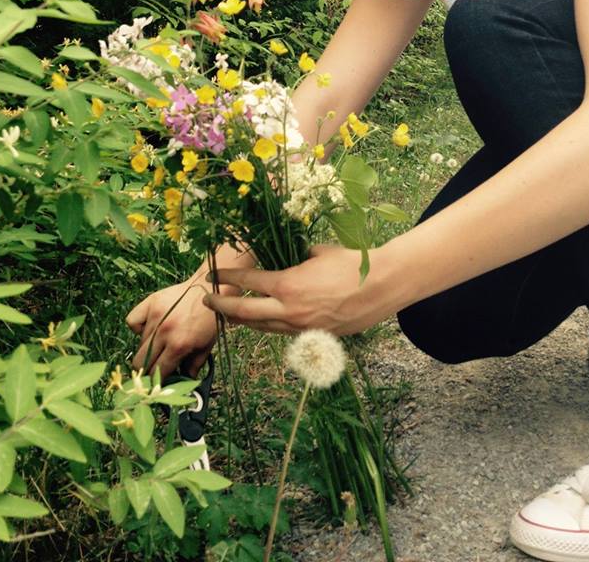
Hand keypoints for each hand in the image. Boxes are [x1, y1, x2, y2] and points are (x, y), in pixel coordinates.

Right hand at [126, 278, 217, 377]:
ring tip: (159, 344)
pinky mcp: (150, 303)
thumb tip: (181, 382)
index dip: (156, 382)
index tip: (156, 383)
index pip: (157, 372)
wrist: (211, 289)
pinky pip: (132, 321)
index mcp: (179, 345)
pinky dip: (137, 327)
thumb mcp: (206, 347)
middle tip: (153, 367)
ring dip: (146, 349)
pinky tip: (149, 328)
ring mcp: (156, 316)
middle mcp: (164, 332)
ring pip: (138, 344)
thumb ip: (192, 367)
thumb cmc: (210, 320)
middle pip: (141, 362)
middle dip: (146, 369)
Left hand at [203, 245, 387, 335]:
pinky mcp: (316, 336)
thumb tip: (288, 253)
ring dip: (243, 321)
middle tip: (206, 301)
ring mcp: (302, 327)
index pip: (247, 283)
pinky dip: (269, 326)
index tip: (211, 275)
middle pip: (245, 313)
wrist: (383, 286)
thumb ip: (297, 256)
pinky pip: (284, 333)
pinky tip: (263, 322)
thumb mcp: (318, 252)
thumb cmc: (351, 263)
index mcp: (287, 285)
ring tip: (228, 315)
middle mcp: (289, 311)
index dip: (226, 279)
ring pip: (262, 328)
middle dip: (222, 307)